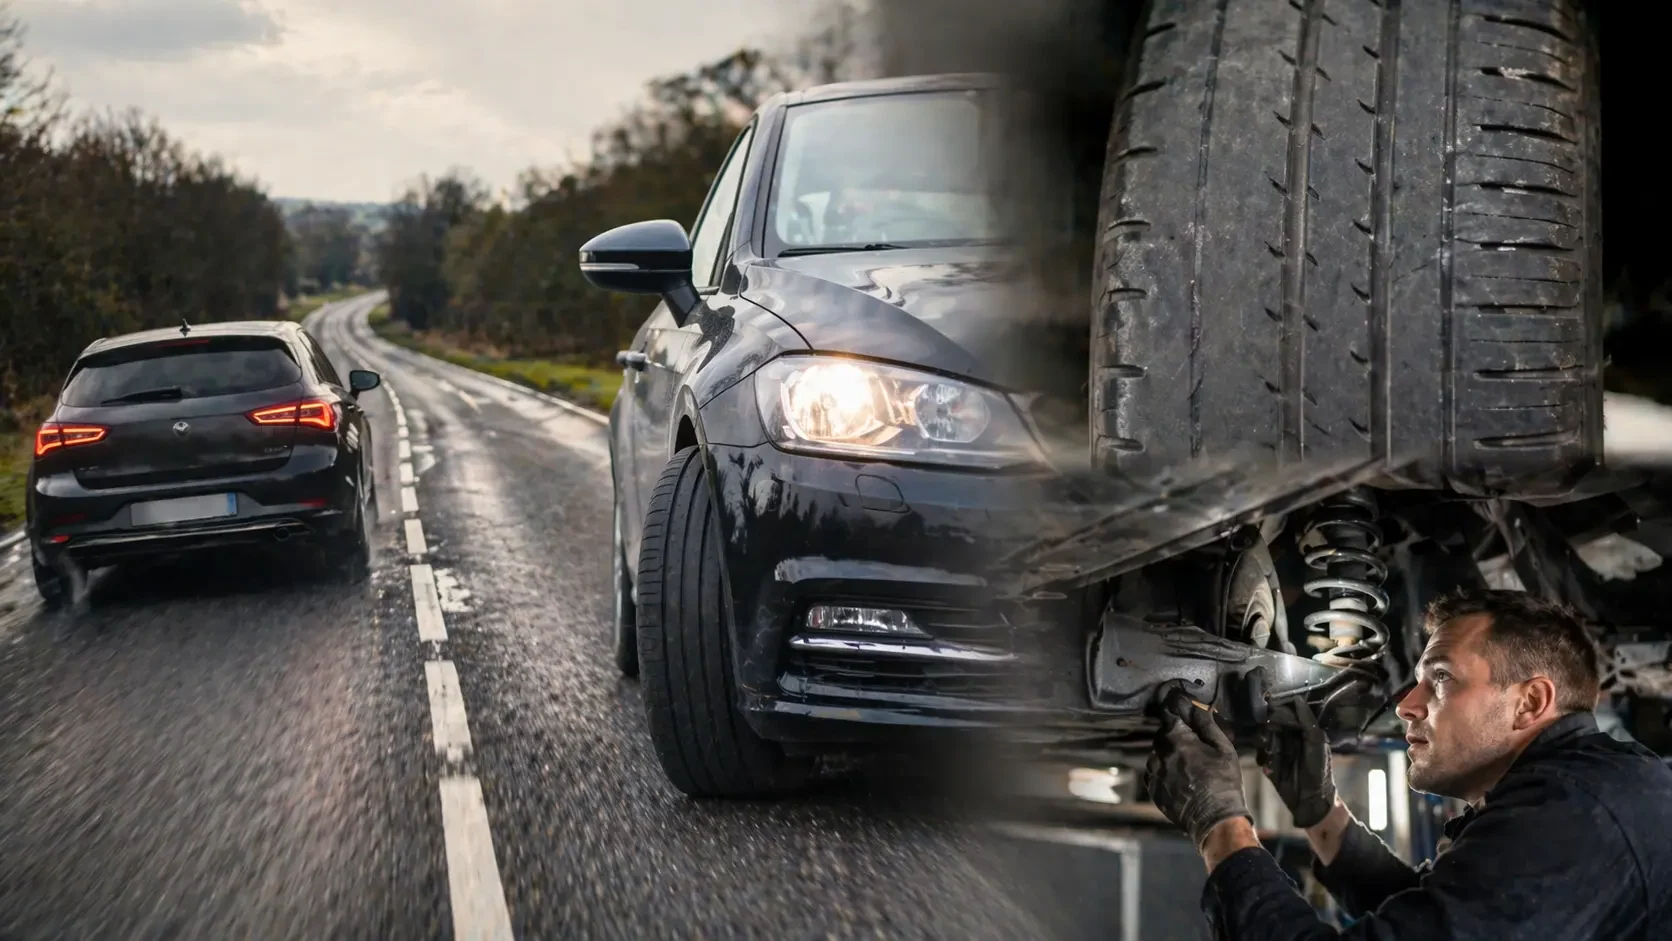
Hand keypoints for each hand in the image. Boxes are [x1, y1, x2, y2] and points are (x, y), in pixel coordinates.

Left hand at [1144, 687, 1252, 849]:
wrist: (1214, 819)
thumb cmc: (1223, 782)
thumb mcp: (1223, 748)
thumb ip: (1205, 723)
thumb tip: (1195, 705)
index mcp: (1176, 737)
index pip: (1169, 710)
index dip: (1176, 704)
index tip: (1182, 702)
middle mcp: (1158, 751)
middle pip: (1164, 731)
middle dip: (1178, 732)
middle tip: (1196, 743)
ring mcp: (1153, 771)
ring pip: (1159, 751)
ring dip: (1171, 752)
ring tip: (1191, 765)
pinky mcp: (1152, 787)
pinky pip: (1155, 770)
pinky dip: (1166, 769)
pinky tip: (1182, 778)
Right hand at [1258, 696, 1336, 828]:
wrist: (1311, 799)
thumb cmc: (1319, 769)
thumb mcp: (1317, 741)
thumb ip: (1307, 720)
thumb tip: (1296, 698)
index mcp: (1303, 731)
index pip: (1287, 713)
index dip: (1279, 710)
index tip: (1271, 709)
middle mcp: (1290, 739)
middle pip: (1272, 724)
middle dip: (1271, 728)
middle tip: (1273, 733)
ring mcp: (1279, 752)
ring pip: (1264, 739)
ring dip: (1266, 745)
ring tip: (1272, 753)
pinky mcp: (1270, 765)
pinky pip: (1261, 756)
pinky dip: (1263, 759)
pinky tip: (1270, 766)